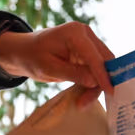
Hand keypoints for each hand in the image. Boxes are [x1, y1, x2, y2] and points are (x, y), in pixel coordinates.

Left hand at [0, 22, 115, 106]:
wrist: (24, 51)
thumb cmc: (32, 56)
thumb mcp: (49, 67)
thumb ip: (72, 73)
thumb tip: (94, 82)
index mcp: (75, 33)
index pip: (94, 56)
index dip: (103, 75)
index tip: (110, 91)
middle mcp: (86, 34)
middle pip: (104, 61)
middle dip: (100, 82)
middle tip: (86, 101)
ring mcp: (88, 42)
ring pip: (103, 67)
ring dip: (96, 85)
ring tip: (82, 102)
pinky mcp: (88, 52)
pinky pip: (97, 69)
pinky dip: (93, 83)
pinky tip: (83, 95)